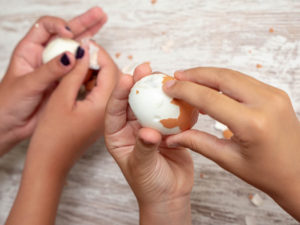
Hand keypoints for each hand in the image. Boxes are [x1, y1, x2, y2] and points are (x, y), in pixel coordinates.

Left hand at [0, 7, 107, 155]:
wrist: (11, 125)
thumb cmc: (8, 103)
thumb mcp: (28, 84)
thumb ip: (50, 70)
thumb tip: (72, 56)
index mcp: (30, 51)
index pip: (45, 27)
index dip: (59, 26)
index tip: (70, 35)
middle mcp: (44, 57)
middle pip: (65, 34)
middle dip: (82, 23)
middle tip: (99, 14)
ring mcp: (56, 69)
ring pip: (75, 49)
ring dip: (89, 36)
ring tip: (102, 22)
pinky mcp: (64, 81)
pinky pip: (79, 68)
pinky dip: (89, 61)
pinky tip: (98, 53)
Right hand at [5, 41, 118, 224]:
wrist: (51, 163)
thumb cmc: (52, 137)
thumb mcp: (61, 99)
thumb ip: (74, 73)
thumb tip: (84, 51)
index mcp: (105, 106)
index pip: (113, 71)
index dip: (100, 54)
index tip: (86, 44)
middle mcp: (111, 111)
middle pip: (115, 77)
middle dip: (101, 61)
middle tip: (83, 51)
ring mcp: (106, 116)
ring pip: (110, 85)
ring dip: (98, 71)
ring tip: (80, 62)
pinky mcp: (100, 118)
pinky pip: (103, 95)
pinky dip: (95, 83)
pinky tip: (82, 79)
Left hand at [105, 63, 192, 224]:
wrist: (170, 195)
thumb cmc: (149, 185)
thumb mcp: (142, 167)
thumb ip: (144, 148)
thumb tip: (149, 131)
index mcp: (118, 135)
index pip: (114, 110)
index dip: (119, 93)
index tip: (127, 78)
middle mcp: (132, 128)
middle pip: (133, 101)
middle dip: (138, 83)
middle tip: (144, 68)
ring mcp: (150, 127)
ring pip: (152, 103)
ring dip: (157, 89)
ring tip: (162, 73)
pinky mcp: (167, 129)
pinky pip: (169, 112)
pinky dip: (174, 102)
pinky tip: (179, 90)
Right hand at [163, 67, 299, 220]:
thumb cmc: (267, 173)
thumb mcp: (228, 160)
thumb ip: (197, 143)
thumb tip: (172, 136)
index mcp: (252, 124)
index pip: (210, 98)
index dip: (185, 90)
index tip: (169, 87)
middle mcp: (266, 103)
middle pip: (222, 77)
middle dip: (195, 74)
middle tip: (176, 77)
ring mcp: (274, 95)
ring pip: (233, 75)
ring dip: (209, 75)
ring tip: (189, 80)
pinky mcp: (275, 93)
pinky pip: (244, 80)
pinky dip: (223, 81)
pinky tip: (210, 88)